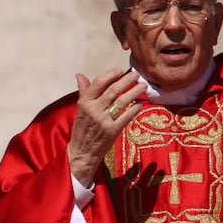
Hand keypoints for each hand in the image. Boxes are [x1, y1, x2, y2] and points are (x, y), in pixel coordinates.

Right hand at [67, 69, 146, 186]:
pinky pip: (127, 116)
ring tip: (142, 85)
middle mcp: (94, 109)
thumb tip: (80, 75)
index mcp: (85, 102)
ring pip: (122, 101)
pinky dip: (135, 108)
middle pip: (113, 90)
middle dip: (127, 80)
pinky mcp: (113, 130)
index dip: (111, 75)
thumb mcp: (79, 110)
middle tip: (136, 75)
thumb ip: (83, 92)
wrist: (82, 152)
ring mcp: (104, 120)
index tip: (120, 70)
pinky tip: (140, 103)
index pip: (99, 83)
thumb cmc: (81, 129)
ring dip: (135, 91)